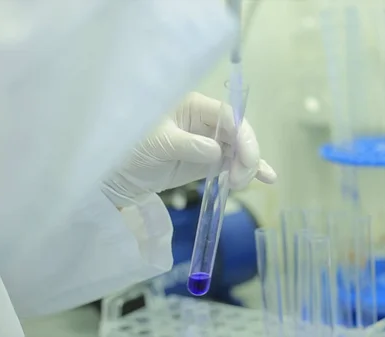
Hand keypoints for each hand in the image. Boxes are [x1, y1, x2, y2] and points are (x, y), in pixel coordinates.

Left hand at [102, 92, 276, 207]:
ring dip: (249, 165)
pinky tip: (268, 178)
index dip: (243, 135)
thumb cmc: (129, 149)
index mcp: (193, 106)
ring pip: (239, 149)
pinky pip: (232, 163)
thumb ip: (188, 145)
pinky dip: (248, 170)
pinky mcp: (207, 161)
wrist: (116, 176)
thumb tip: (217, 152)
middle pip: (239, 133)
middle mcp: (204, 121)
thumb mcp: (156, 144)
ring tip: (243, 184)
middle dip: (246, 155)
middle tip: (241, 179)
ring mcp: (208, 142)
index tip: (247, 159)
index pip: (228, 115)